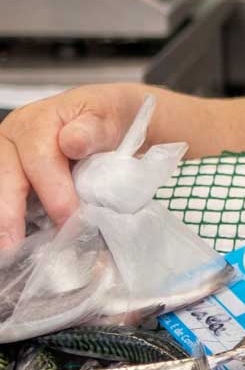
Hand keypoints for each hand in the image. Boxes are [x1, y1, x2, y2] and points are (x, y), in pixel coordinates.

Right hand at [0, 83, 145, 248]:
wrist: (109, 122)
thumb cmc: (107, 119)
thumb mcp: (109, 116)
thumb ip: (93, 129)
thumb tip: (72, 142)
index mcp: (36, 123)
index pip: (39, 158)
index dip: (54, 192)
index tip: (69, 218)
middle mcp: (12, 141)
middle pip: (5, 178)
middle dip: (9, 215)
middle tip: (13, 249)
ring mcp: (5, 161)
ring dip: (2, 222)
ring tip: (6, 253)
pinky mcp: (7, 181)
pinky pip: (3, 199)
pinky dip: (5, 223)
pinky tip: (11, 245)